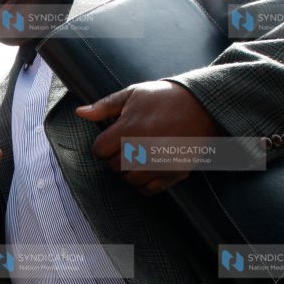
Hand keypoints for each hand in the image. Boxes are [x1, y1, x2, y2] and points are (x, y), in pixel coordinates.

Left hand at [76, 80, 220, 195]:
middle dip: (116, 156)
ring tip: (139, 156)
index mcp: (128, 130)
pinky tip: (149, 169)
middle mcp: (142, 150)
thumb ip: (105, 106)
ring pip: (129, 180)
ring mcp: (159, 164)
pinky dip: (146, 183)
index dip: (103, 145)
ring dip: (130, 171)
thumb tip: (80, 113)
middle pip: (113, 166)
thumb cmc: (165, 98)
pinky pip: (149, 190)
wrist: (204, 105)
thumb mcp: (133, 94)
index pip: (99, 151)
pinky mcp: (174, 173)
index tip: (113, 138)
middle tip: (129, 144)